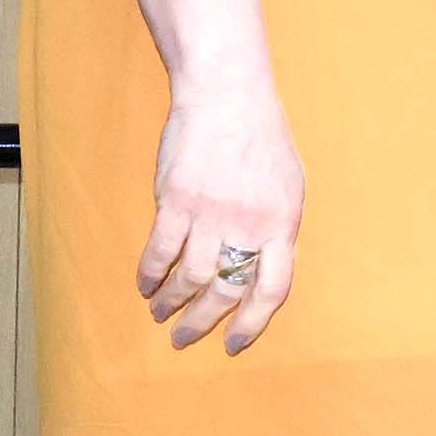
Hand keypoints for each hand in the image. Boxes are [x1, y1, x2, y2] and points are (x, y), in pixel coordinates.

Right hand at [138, 77, 306, 354]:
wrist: (227, 92)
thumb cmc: (261, 135)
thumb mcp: (290, 183)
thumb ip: (277, 228)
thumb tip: (263, 268)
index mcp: (282, 223)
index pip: (273, 289)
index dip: (253, 323)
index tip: (234, 343)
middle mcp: (248, 224)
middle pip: (226, 292)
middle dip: (203, 322)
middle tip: (185, 338)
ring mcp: (211, 213)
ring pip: (190, 277)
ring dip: (173, 302)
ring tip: (161, 314)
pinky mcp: (177, 200)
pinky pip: (161, 251)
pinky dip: (151, 275)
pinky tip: (145, 286)